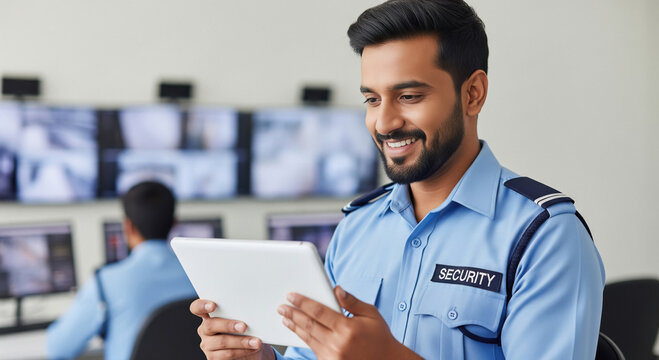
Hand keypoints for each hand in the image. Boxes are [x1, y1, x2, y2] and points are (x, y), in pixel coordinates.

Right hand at [190, 299, 274, 359]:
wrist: (252, 348)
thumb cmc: (248, 329)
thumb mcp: (245, 318)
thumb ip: (242, 312)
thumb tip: (254, 308)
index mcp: (209, 315)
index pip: (197, 308)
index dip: (202, 306)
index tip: (213, 305)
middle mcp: (205, 329)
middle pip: (210, 325)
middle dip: (228, 325)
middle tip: (244, 326)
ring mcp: (208, 345)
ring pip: (221, 341)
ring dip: (241, 341)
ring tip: (256, 341)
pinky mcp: (213, 358)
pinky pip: (227, 354)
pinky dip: (242, 351)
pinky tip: (252, 348)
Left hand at [277, 286, 421, 359]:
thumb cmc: (379, 336)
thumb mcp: (370, 314)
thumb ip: (352, 301)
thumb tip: (336, 289)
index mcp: (347, 328)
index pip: (319, 311)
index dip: (303, 302)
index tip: (291, 295)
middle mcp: (338, 343)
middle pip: (309, 324)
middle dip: (293, 314)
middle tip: (281, 306)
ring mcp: (332, 356)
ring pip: (307, 337)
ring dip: (294, 326)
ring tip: (284, 317)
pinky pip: (313, 348)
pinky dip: (303, 338)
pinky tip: (298, 330)